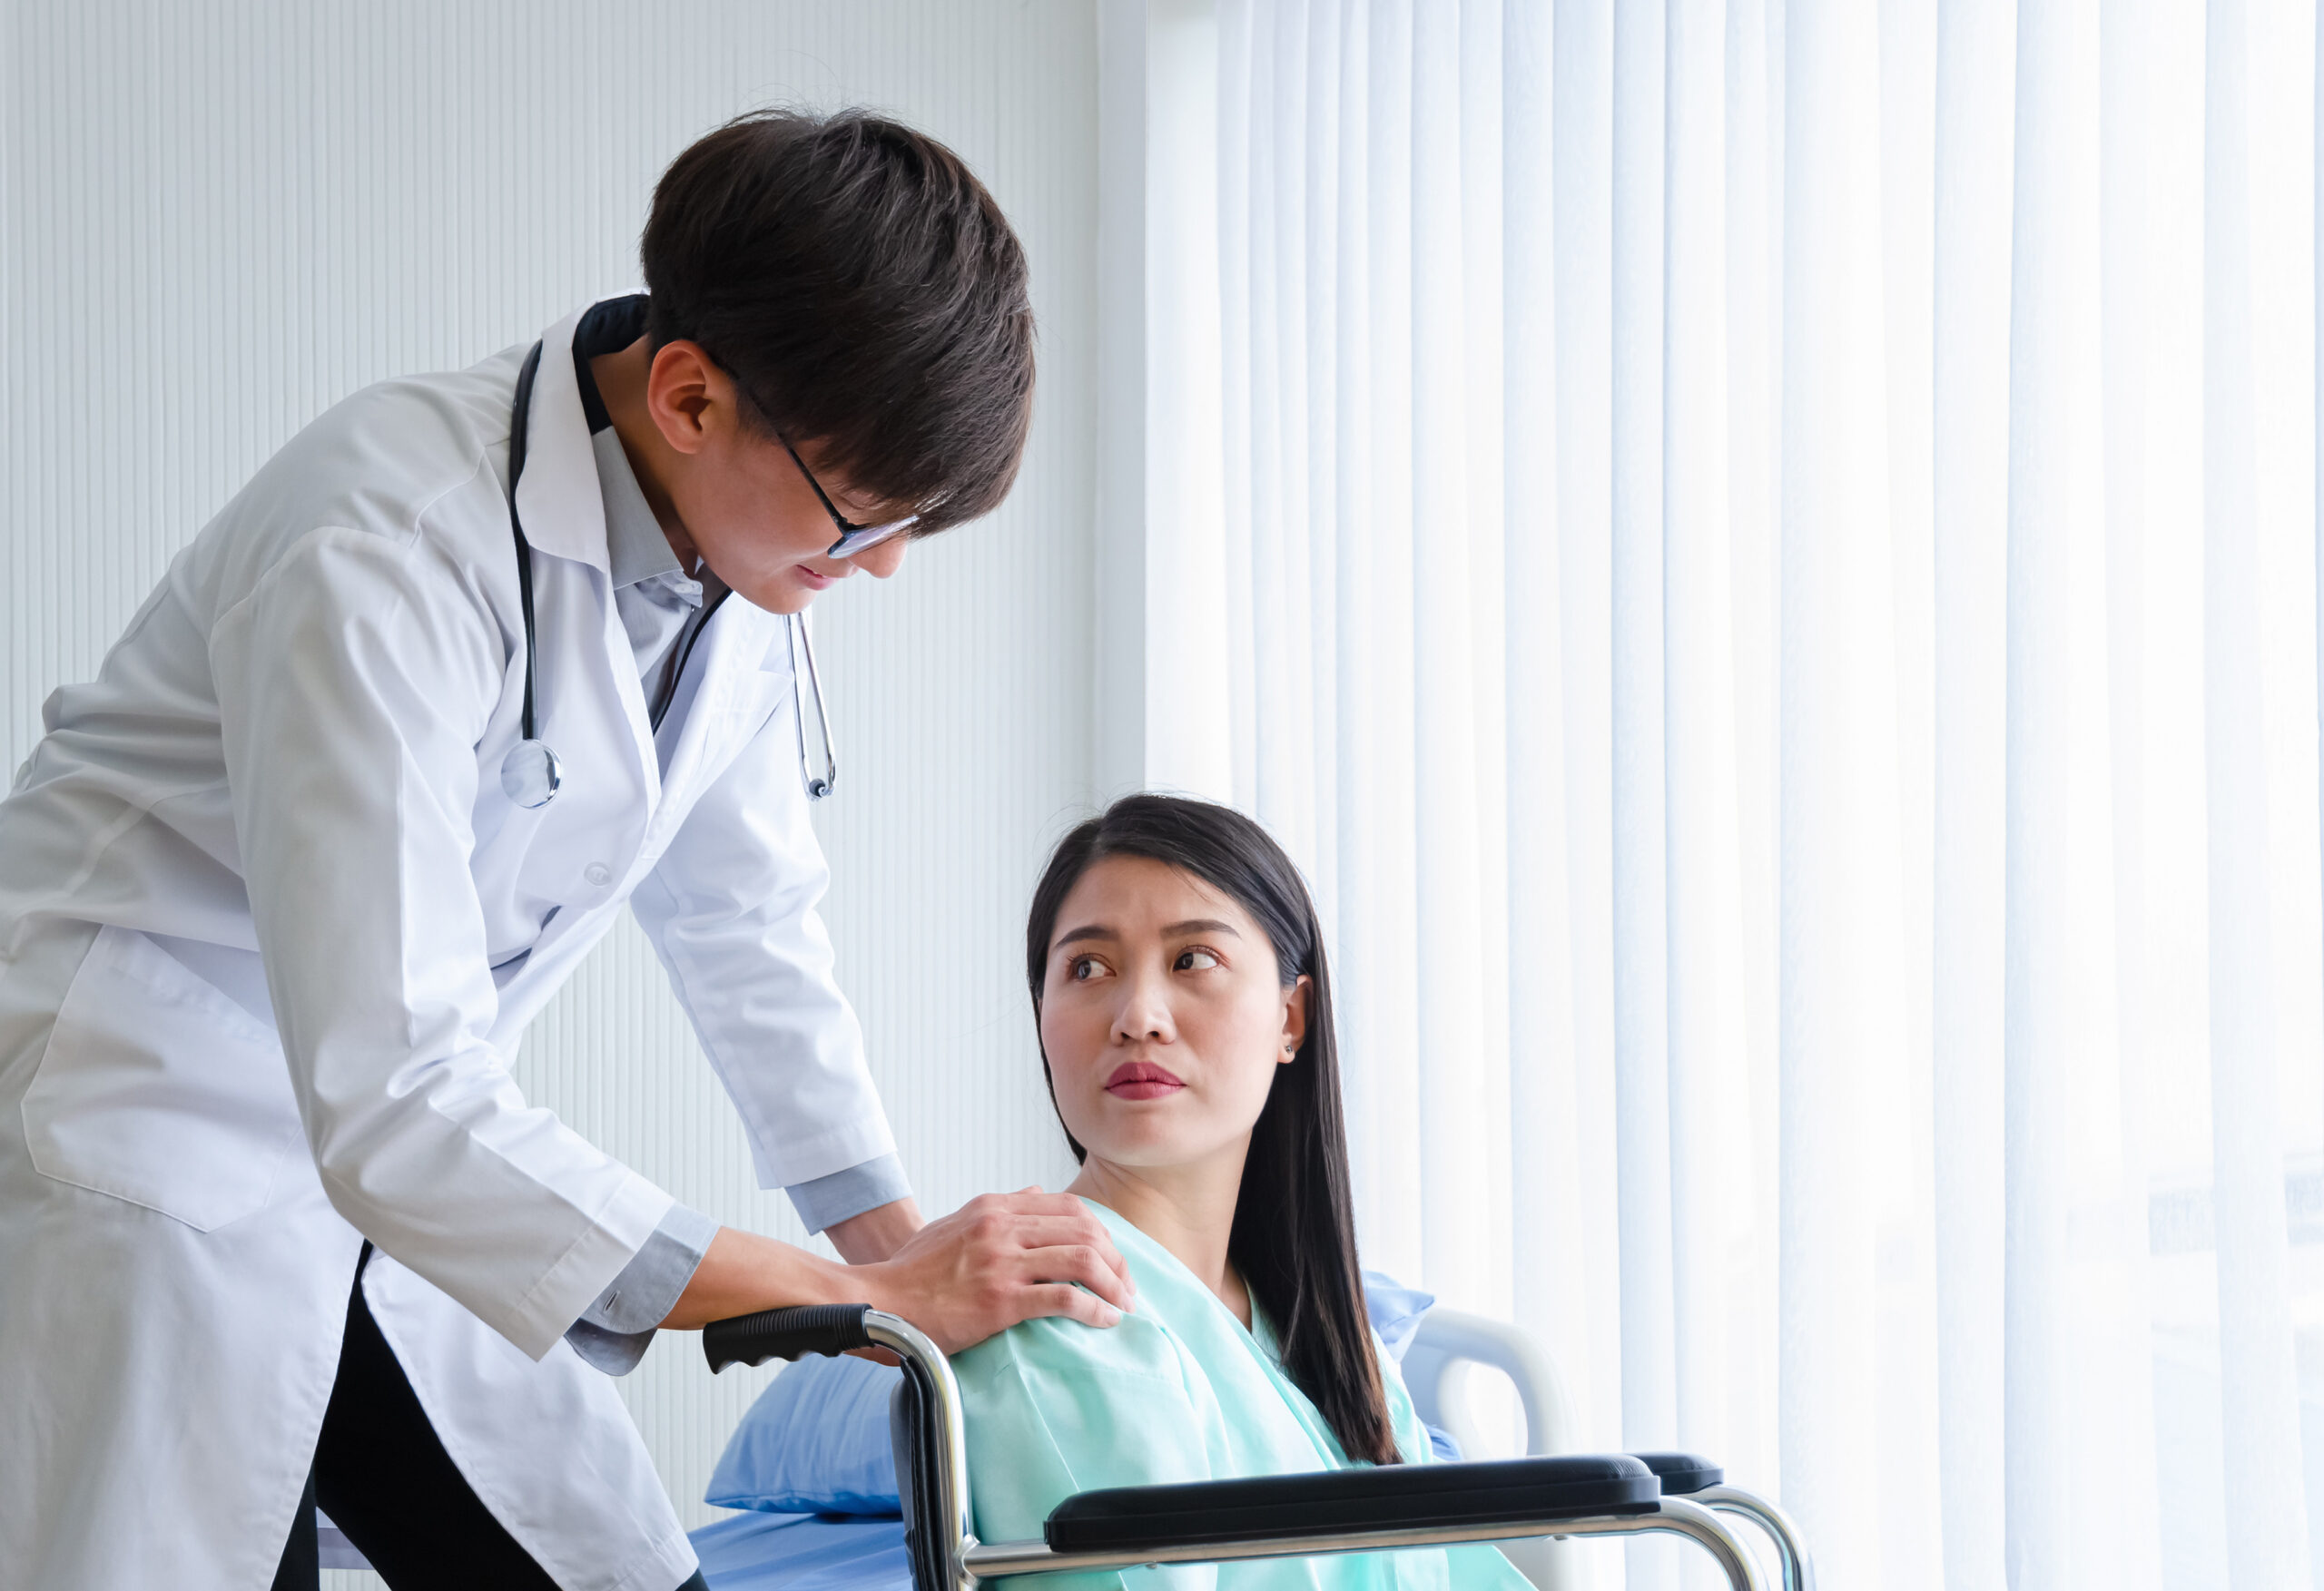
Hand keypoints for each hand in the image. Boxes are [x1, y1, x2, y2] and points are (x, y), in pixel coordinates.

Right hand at [856, 1189, 1136, 1353]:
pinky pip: (1063, 1298)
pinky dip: (1093, 1308)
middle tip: (1128, 1287)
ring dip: (1113, 1284)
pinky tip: (1104, 1320)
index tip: (1114, 1259)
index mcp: (995, 1207)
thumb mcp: (956, 1223)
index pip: (1068, 1207)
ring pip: (1082, 1259)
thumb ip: (1000, 1208)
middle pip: (1085, 1231)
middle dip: (1117, 1260)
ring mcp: (1001, 1262)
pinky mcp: (999, 1300)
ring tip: (1123, 1305)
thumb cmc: (914, 1272)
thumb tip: (1039, 1192)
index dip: (1102, 1233)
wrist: (879, 1302)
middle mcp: (1002, 1227)